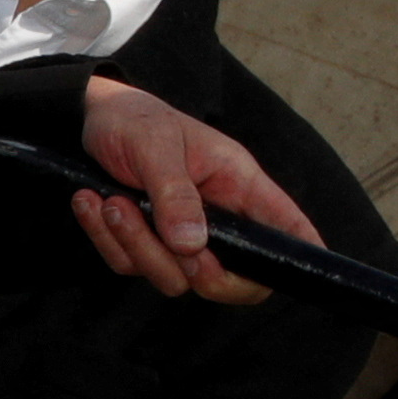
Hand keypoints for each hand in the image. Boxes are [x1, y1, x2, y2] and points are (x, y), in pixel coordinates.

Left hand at [71, 76, 320, 304]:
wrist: (93, 119)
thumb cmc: (137, 119)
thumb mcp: (157, 145)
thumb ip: (176, 195)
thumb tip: (192, 246)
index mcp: (240, 185)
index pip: (284, 226)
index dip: (299, 252)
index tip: (306, 265)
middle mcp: (218, 217)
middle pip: (232, 278)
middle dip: (197, 273)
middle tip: (169, 245)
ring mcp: (180, 236)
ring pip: (172, 277)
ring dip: (135, 245)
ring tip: (112, 202)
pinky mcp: (143, 244)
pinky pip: (128, 264)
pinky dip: (106, 239)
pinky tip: (92, 204)